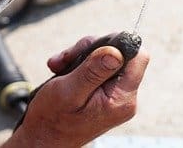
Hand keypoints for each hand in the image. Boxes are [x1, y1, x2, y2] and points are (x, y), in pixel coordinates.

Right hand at [4, 35, 149, 147]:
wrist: (43, 137)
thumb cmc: (53, 119)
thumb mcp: (70, 91)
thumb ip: (93, 71)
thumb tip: (117, 52)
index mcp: (121, 99)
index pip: (139, 57)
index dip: (118, 45)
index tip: (93, 48)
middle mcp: (124, 97)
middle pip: (121, 54)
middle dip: (91, 49)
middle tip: (67, 59)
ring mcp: (115, 94)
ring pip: (107, 56)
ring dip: (81, 56)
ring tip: (60, 66)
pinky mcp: (105, 91)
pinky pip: (98, 66)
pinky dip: (79, 63)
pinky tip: (62, 69)